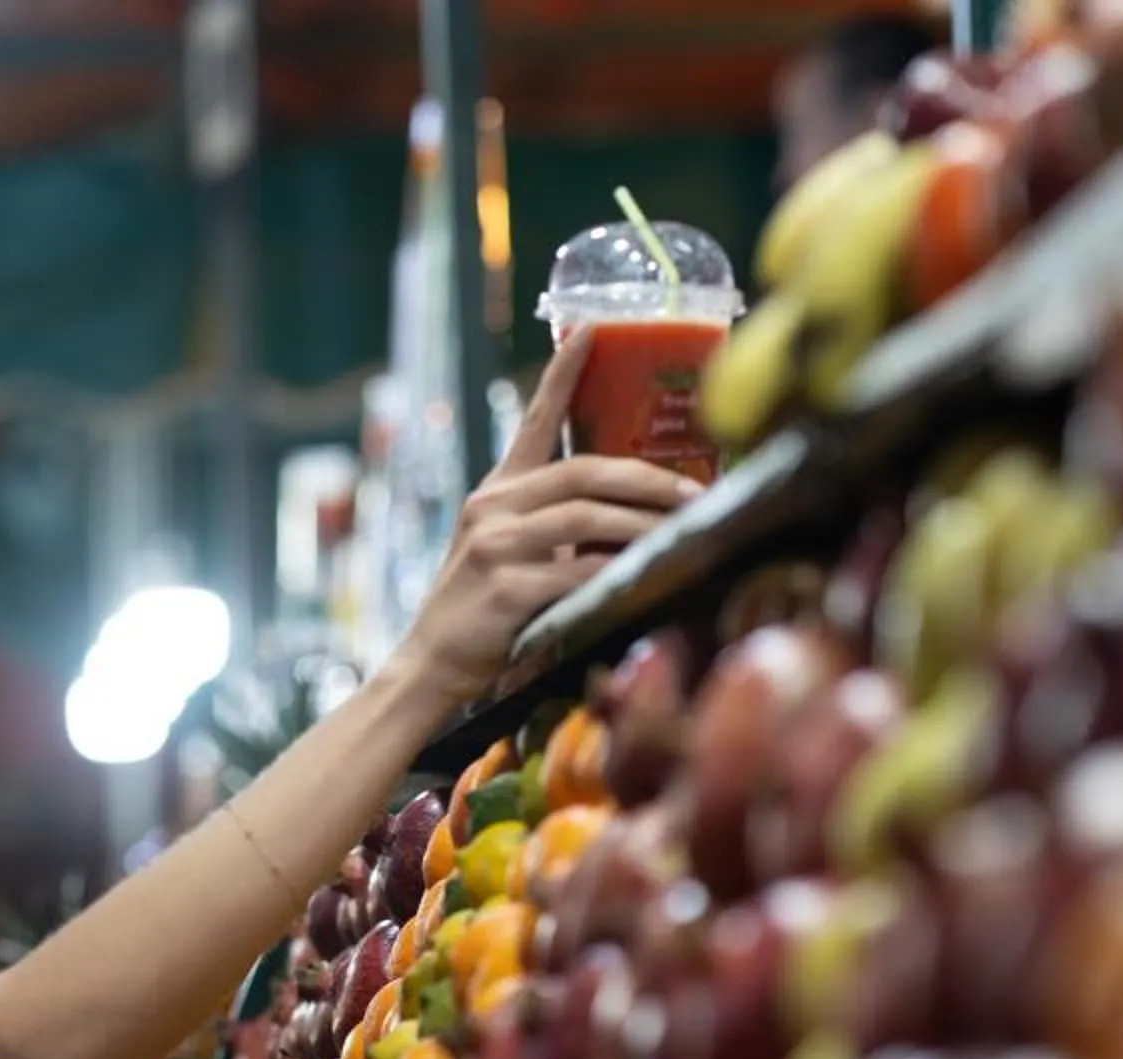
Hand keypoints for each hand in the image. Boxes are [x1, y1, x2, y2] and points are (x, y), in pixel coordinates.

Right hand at [387, 332, 705, 709]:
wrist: (428, 666)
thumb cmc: (480, 615)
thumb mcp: (507, 553)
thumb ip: (553, 528)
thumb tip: (630, 520)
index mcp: (497, 492)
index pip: (535, 421)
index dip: (564, 373)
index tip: (593, 329)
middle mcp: (493, 506)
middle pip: (583, 471)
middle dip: (647, 477)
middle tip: (694, 492)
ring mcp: (496, 545)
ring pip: (587, 517)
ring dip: (644, 524)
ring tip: (684, 531)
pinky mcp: (505, 588)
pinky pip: (577, 571)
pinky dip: (617, 573)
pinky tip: (645, 576)